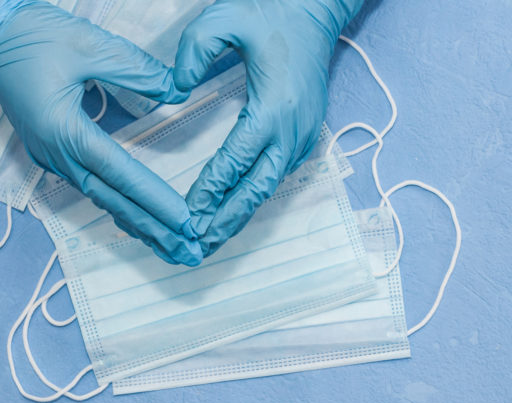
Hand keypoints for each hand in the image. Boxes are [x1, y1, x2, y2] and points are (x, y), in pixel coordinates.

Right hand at [0, 0, 201, 265]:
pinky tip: (141, 223)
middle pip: (115, 201)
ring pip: (104, 200)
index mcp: (66, 132)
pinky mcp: (55, 153)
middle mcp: (59, 154)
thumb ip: (136, 69)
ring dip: (141, 225)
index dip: (156, 201)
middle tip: (191, 253)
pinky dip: (122, 208)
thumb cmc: (32, 36)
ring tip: (175, 247)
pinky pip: (94, 188)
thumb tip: (178, 90)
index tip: (187, 223)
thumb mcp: (87, 43)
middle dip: (155, 230)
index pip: (122, 175)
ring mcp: (54, 157)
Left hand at [174, 0, 362, 255]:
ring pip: (268, 188)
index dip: (210, 192)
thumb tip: (174, 91)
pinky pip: (276, 175)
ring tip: (211, 240)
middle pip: (257, 190)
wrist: (315, 14)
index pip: (236, 160)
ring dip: (240, 215)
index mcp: (273, 108)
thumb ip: (192, 53)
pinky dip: (253, 197)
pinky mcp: (304, 138)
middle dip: (227, 222)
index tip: (188, 217)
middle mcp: (291, 132)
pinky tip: (234, 211)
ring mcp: (302, 138)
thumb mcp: (223, 19)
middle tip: (198, 248)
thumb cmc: (270, 14)